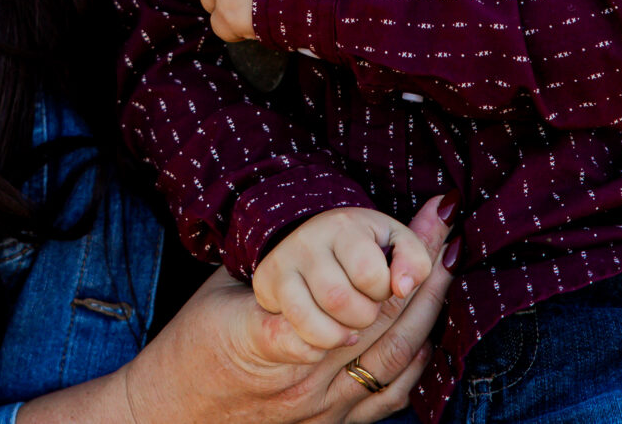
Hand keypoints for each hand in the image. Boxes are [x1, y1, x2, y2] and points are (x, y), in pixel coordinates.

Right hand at [108, 197, 459, 423]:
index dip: (398, 254)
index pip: (359, 295)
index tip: (425, 218)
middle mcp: (308, 380)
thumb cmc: (192, 347)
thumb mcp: (221, 296)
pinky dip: (416, 363)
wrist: (172, 413)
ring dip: (428, 314)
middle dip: (424, 277)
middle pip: (386, 323)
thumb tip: (311, 221)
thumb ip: (270, 269)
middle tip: (449, 234)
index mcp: (279, 338)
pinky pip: (389, 396)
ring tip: (446, 270)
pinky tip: (427, 333)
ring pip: (396, 359)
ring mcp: (324, 408)